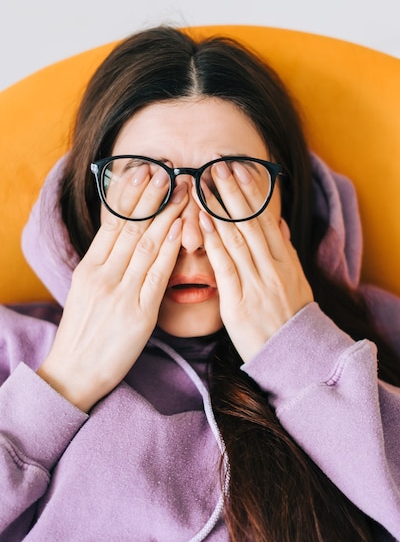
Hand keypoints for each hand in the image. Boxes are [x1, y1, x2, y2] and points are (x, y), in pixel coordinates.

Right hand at [38, 180, 187, 411]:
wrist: (74, 372)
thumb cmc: (83, 331)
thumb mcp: (86, 290)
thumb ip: (104, 263)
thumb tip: (122, 237)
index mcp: (89, 268)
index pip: (112, 223)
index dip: (130, 195)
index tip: (145, 171)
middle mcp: (103, 275)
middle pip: (132, 227)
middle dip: (153, 195)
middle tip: (170, 169)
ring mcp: (121, 293)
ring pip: (147, 244)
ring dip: (167, 214)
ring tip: (182, 190)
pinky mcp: (139, 313)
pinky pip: (158, 274)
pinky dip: (171, 248)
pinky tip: (182, 228)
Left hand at [196, 176, 312, 361]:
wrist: (295, 356)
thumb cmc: (292, 319)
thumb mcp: (297, 281)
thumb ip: (286, 250)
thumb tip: (278, 222)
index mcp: (285, 261)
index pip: (265, 219)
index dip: (252, 192)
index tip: (241, 168)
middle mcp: (272, 268)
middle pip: (250, 223)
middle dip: (233, 190)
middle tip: (218, 164)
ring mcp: (256, 284)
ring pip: (237, 239)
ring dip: (220, 208)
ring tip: (206, 183)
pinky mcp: (239, 303)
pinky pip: (225, 268)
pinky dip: (214, 243)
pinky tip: (203, 222)